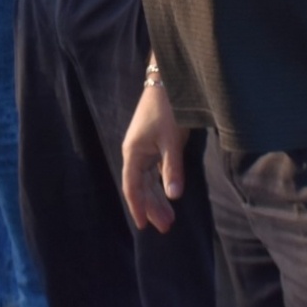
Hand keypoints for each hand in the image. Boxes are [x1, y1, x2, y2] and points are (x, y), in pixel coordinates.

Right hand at [121, 81, 187, 233]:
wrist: (167, 80)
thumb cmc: (167, 109)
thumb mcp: (172, 140)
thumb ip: (172, 169)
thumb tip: (173, 197)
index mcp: (133, 152)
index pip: (132, 186)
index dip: (138, 206)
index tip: (144, 225)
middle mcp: (135, 152)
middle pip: (141, 186)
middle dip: (153, 206)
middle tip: (166, 226)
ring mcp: (144, 147)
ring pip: (149, 179)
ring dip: (158, 197)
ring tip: (169, 217)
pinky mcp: (154, 142)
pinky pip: (154, 170)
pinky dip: (161, 183)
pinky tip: (168, 193)